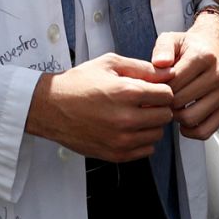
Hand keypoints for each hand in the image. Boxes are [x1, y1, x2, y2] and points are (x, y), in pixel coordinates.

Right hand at [26, 54, 175, 162]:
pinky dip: (142, 140)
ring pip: (158, 135)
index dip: (161, 90)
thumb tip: (168, 73)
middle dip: (158, 107)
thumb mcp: (108, 64)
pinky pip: (146, 150)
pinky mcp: (116, 154)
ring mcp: (122, 139)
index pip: (167, 95)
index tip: (151, 90)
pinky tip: (128, 129)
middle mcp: (127, 118)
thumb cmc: (78, 83)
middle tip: (143, 103)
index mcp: (127, 92)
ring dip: (151, 125)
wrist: (50, 108)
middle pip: (165, 116)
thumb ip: (141, 67)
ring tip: (134, 115)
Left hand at [152, 15, 218, 138]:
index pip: (174, 81)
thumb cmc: (188, 46)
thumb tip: (159, 63)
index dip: (159, 87)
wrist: (216, 48)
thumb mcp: (172, 39)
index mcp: (203, 57)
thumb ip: (163, 48)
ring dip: (176, 117)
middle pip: (180, 101)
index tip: (154, 86)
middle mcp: (218, 76)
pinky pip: (206, 131)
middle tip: (160, 97)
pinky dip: (190, 131)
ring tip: (171, 106)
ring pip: (192, 118)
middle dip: (165, 102)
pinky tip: (182, 120)